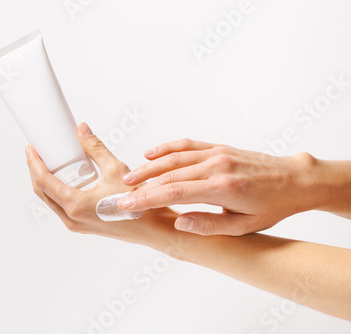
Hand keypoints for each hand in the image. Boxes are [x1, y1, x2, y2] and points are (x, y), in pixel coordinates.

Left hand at [26, 122, 179, 251]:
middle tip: (36, 154)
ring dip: (45, 183)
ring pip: (51, 201)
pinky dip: (57, 192)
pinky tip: (64, 180)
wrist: (151, 228)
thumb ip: (95, 148)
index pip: (43, 182)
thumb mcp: (115, 170)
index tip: (31, 150)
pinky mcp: (82, 225)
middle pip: (42, 192)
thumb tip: (82, 130)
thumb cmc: (137, 204)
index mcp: (75, 205)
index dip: (34, 163)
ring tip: (48, 164)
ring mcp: (75, 224)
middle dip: (36, 172)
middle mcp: (71, 218)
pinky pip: (61, 207)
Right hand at [119, 138, 319, 235]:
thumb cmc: (272, 206)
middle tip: (121, 195)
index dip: (147, 199)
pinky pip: (187, 145)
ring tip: (129, 177)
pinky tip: (150, 155)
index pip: (174, 192)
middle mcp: (216, 166)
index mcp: (222, 187)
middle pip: (169, 175)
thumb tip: (180, 222)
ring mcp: (216, 153)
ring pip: (174, 158)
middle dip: (141, 186)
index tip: (128, 205)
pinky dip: (166, 149)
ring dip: (149, 167)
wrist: (294, 180)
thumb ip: (210, 225)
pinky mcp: (218, 147)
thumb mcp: (245, 225)